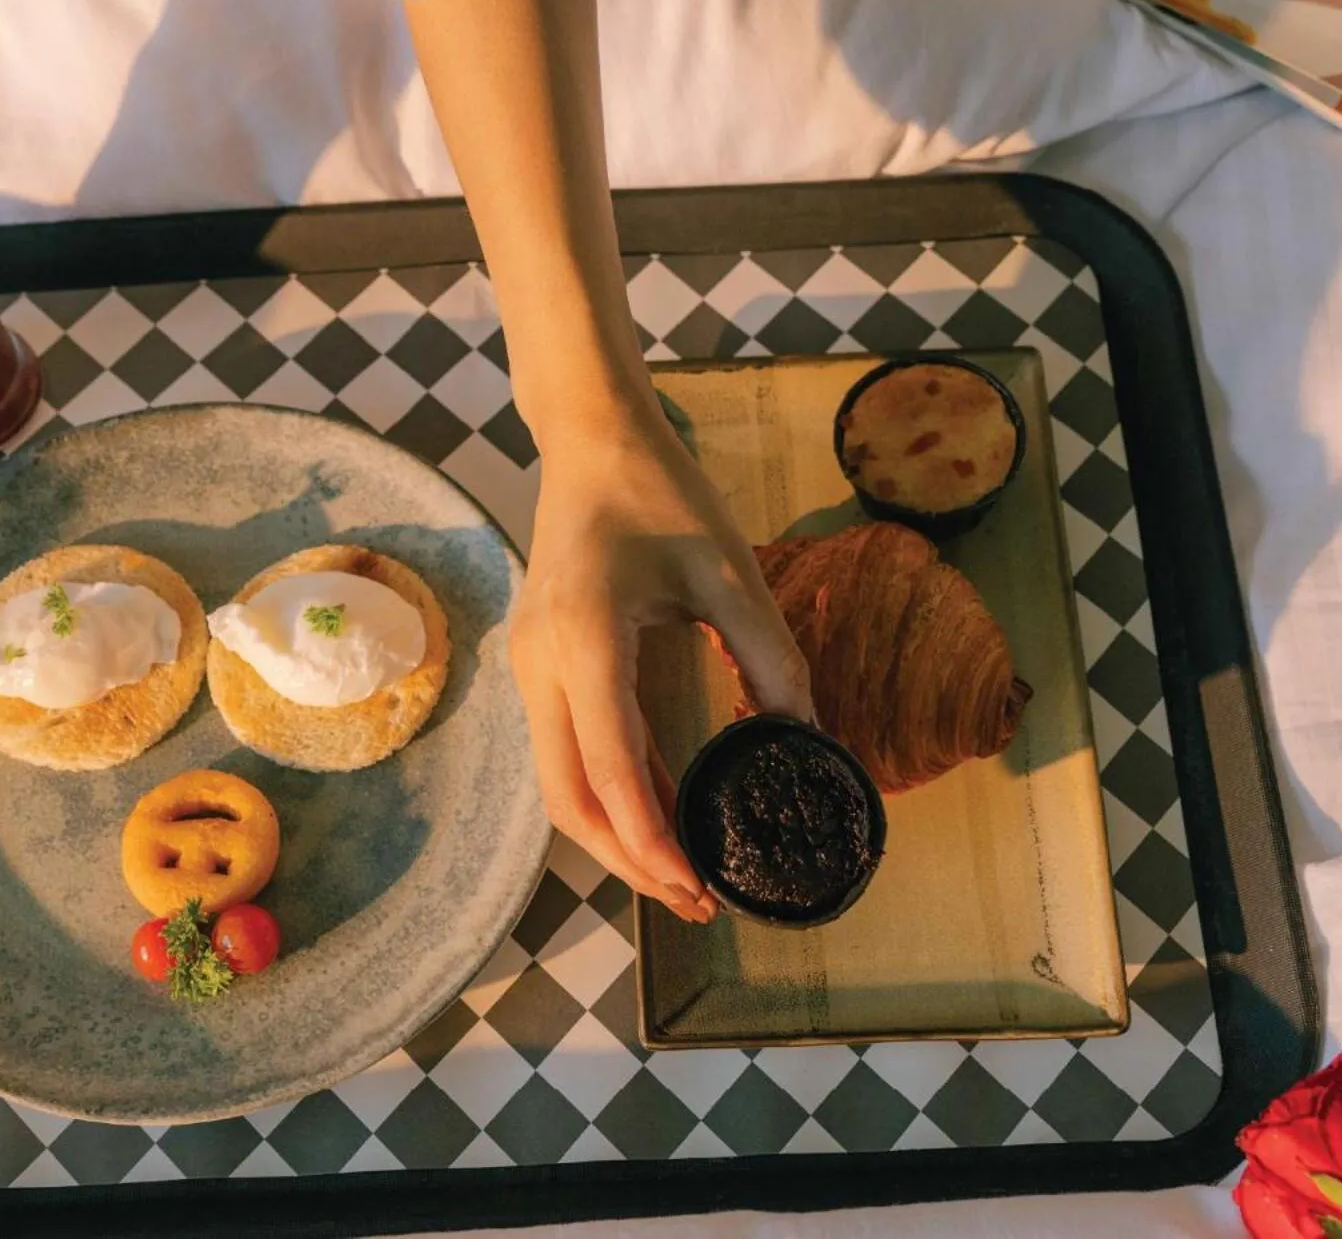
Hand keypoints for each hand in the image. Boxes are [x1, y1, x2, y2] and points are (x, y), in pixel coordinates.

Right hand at [514, 400, 812, 923]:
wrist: (591, 441)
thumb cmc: (660, 492)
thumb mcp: (728, 571)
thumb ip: (766, 657)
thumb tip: (809, 738)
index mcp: (587, 639)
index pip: (612, 769)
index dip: (652, 841)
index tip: (698, 887)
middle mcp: (543, 665)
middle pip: (570, 800)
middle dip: (629, 862)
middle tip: (697, 901)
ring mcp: (532, 669)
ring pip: (562, 784)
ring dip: (616, 836)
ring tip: (684, 874)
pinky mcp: (541, 666)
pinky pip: (569, 751)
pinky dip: (611, 793)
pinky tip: (663, 814)